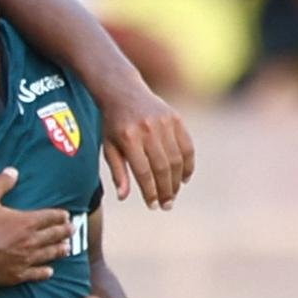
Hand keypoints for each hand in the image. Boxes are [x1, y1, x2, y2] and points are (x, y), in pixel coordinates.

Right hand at [0, 168, 72, 285]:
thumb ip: (0, 183)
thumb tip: (13, 171)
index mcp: (26, 222)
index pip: (49, 217)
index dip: (59, 215)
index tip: (66, 215)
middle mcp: (31, 241)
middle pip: (53, 235)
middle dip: (64, 231)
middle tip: (73, 230)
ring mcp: (26, 259)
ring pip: (48, 254)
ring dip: (59, 250)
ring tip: (67, 248)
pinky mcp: (18, 274)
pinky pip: (36, 273)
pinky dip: (44, 272)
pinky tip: (49, 271)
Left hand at [101, 87, 193, 210]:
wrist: (123, 91)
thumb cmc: (113, 124)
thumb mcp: (109, 147)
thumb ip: (117, 172)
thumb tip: (123, 197)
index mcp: (128, 138)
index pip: (143, 172)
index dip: (150, 191)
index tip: (153, 205)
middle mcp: (147, 130)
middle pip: (162, 167)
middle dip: (166, 190)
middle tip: (167, 205)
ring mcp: (164, 123)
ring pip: (176, 159)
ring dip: (177, 181)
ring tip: (173, 194)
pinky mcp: (176, 118)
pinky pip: (187, 146)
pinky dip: (188, 165)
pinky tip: (184, 178)